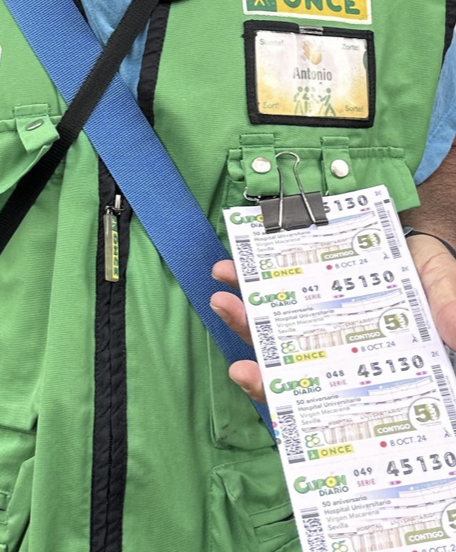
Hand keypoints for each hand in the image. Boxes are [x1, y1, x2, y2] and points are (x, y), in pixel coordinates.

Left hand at [211, 240, 455, 400]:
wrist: (418, 237)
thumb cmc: (436, 279)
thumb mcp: (448, 297)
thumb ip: (450, 313)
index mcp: (372, 365)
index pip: (335, 402)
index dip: (307, 416)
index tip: (283, 417)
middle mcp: (337, 348)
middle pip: (295, 374)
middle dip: (263, 377)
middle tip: (241, 371)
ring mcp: (314, 317)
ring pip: (271, 332)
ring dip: (242, 322)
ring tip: (223, 304)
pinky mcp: (298, 283)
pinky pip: (265, 288)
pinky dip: (245, 281)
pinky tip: (228, 272)